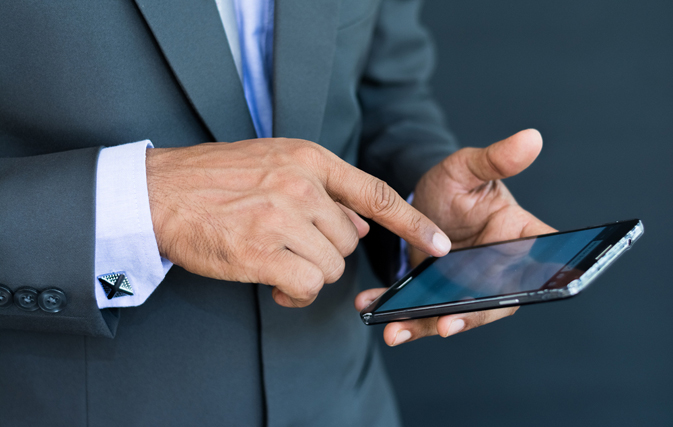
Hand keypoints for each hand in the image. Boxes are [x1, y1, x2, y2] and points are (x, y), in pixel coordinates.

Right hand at [146, 138, 451, 307]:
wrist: (159, 192)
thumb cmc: (215, 180)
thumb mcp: (274, 164)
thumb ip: (323, 192)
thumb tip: (362, 226)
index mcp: (308, 159)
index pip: (374, 192)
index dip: (411, 221)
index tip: (437, 243)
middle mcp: (300, 184)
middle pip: (350, 241)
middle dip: (327, 253)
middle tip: (294, 249)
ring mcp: (281, 216)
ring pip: (331, 266)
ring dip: (310, 274)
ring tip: (279, 264)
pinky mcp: (260, 251)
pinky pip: (306, 285)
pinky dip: (296, 293)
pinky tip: (276, 285)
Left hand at [355, 129, 556, 345]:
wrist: (419, 200)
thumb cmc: (455, 184)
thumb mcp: (469, 168)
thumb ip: (497, 159)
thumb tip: (532, 138)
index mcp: (518, 239)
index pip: (540, 263)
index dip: (535, 282)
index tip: (513, 294)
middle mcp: (497, 270)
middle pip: (493, 300)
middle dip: (469, 316)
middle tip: (445, 325)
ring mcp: (465, 286)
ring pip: (453, 313)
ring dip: (425, 324)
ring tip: (397, 329)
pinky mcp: (435, 294)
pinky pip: (420, 310)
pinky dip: (398, 313)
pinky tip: (372, 308)